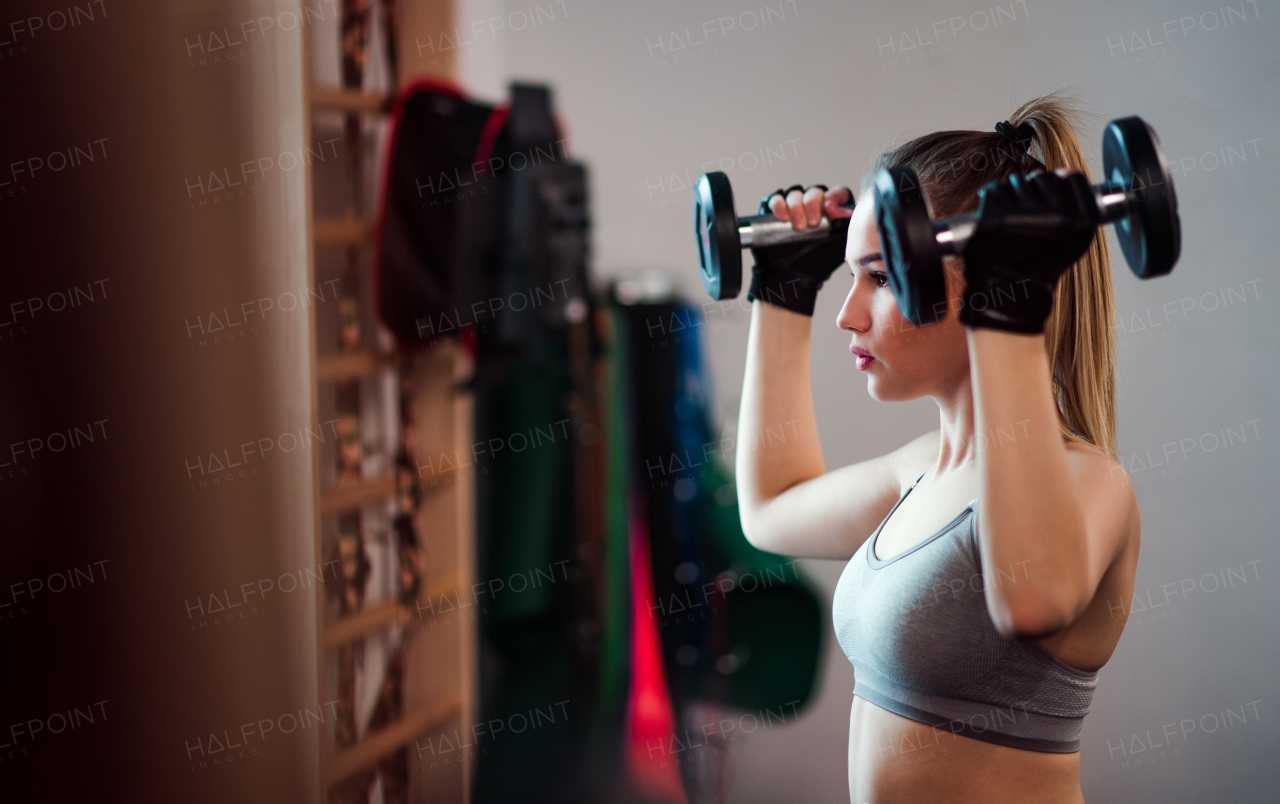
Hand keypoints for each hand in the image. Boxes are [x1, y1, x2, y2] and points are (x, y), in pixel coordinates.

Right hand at [747, 184, 854, 316]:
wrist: (791, 276)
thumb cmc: (816, 261)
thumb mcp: (835, 245)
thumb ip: (844, 227)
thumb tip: (846, 213)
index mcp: (833, 210)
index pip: (838, 193)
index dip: (834, 197)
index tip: (829, 210)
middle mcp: (814, 204)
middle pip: (815, 192)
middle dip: (813, 205)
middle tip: (812, 224)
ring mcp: (794, 206)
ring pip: (796, 194)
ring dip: (796, 207)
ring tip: (797, 227)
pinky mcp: (777, 210)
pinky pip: (777, 199)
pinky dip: (779, 205)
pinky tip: (782, 216)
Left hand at [959, 170, 1099, 333]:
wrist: (1012, 293)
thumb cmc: (1040, 269)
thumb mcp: (1073, 243)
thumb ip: (1077, 207)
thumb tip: (1067, 173)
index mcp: (1078, 221)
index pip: (1071, 178)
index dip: (1057, 183)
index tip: (1048, 195)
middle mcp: (1055, 217)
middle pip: (1042, 177)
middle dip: (1031, 190)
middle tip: (1024, 212)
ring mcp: (1025, 216)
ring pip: (1016, 182)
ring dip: (1009, 194)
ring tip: (1009, 218)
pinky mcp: (996, 217)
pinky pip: (993, 190)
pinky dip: (990, 199)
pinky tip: (993, 219)